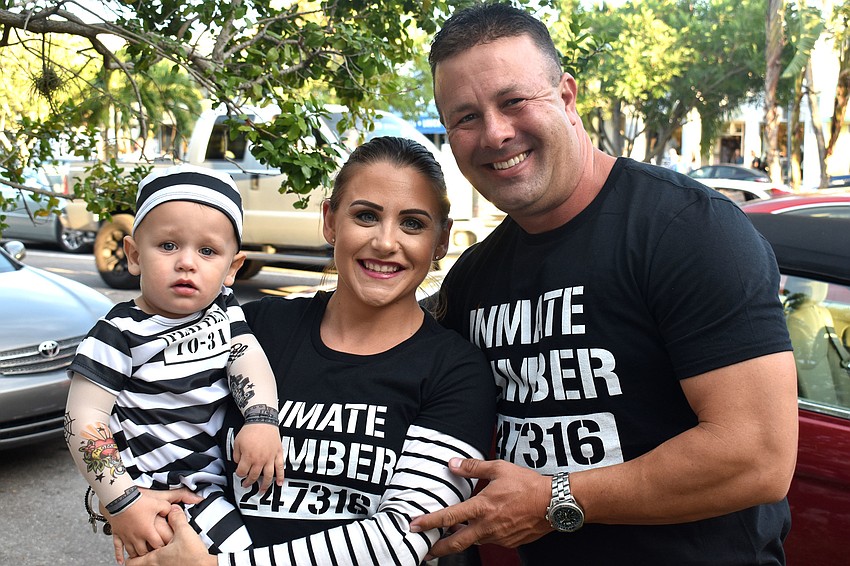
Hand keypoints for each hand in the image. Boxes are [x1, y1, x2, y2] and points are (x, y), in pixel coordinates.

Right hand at [107, 492, 172, 561]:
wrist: (121, 498)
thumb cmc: (139, 501)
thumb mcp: (159, 502)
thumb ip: (168, 508)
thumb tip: (174, 510)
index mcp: (148, 531)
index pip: (157, 545)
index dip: (163, 547)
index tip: (166, 547)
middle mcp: (136, 537)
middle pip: (143, 551)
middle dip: (149, 552)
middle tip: (153, 553)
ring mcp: (126, 537)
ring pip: (131, 551)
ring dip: (136, 554)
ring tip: (140, 556)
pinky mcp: (117, 534)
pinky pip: (117, 547)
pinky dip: (119, 555)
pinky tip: (121, 561)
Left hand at [125, 505, 215, 565]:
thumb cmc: (193, 555)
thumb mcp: (184, 531)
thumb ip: (176, 519)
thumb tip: (173, 510)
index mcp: (154, 558)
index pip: (131, 561)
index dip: (131, 554)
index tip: (136, 547)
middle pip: (140, 565)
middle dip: (141, 556)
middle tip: (145, 548)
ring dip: (152, 559)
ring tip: (159, 551)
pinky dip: (162, 562)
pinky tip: (171, 558)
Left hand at [234, 423, 284, 489]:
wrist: (263, 420)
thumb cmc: (249, 430)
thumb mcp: (237, 442)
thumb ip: (236, 455)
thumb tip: (239, 464)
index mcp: (248, 457)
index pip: (242, 472)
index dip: (239, 474)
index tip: (239, 473)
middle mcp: (260, 460)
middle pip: (254, 477)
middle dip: (249, 482)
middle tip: (246, 485)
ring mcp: (270, 458)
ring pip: (268, 476)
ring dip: (264, 485)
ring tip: (261, 491)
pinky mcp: (278, 454)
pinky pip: (281, 468)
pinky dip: (281, 477)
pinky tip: (279, 484)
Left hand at [408, 458, 552, 557]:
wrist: (554, 503)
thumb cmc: (527, 485)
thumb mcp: (499, 469)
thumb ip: (473, 467)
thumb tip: (452, 464)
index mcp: (482, 507)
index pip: (449, 517)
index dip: (429, 521)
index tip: (413, 525)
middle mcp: (487, 527)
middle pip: (456, 543)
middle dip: (437, 548)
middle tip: (424, 552)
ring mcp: (498, 537)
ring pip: (473, 541)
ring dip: (460, 539)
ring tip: (450, 534)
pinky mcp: (509, 542)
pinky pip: (489, 540)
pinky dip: (481, 535)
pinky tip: (482, 527)